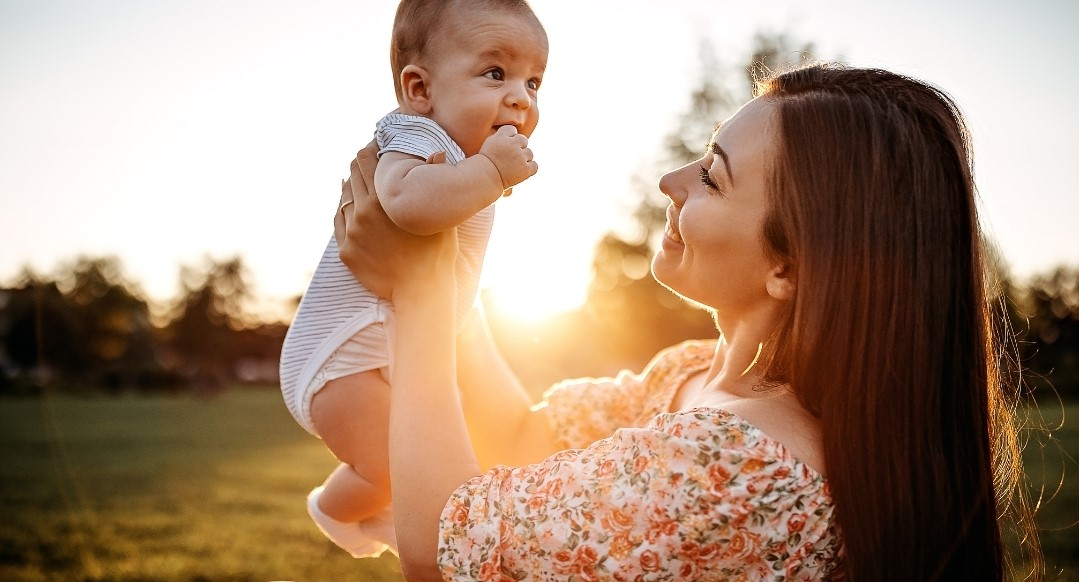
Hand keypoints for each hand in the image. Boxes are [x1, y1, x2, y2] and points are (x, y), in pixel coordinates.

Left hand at [337, 141, 458, 301]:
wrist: (421, 292)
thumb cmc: (437, 253)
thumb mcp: (440, 215)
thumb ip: (434, 181)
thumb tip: (437, 152)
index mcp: (383, 199)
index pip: (366, 159)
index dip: (371, 149)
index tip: (379, 147)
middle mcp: (362, 212)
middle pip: (352, 173)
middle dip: (362, 165)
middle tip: (373, 163)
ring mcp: (351, 232)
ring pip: (343, 197)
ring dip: (352, 187)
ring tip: (365, 185)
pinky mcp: (345, 251)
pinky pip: (338, 221)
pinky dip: (344, 210)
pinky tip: (353, 206)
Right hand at [478, 125, 537, 192]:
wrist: (484, 179)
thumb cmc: (483, 165)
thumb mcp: (488, 145)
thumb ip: (499, 138)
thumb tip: (510, 135)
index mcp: (501, 137)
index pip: (511, 129)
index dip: (510, 137)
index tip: (506, 146)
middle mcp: (512, 144)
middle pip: (523, 139)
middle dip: (519, 146)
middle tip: (512, 157)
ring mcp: (520, 156)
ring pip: (529, 153)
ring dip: (524, 159)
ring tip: (514, 167)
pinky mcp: (525, 169)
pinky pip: (534, 165)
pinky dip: (530, 169)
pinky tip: (521, 172)